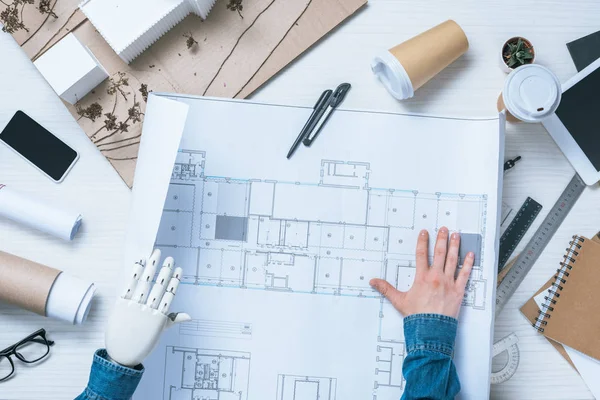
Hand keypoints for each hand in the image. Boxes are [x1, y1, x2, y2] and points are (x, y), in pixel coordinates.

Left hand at [105, 249, 190, 366]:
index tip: (179, 269)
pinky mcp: (121, 306)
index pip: (170, 295)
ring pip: (146, 284)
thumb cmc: (141, 345)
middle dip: (165, 271)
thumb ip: (172, 320)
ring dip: (151, 268)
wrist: (121, 357)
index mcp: (160, 318)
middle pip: (159, 287)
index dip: (174, 281)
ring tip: (156, 255)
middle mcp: (149, 311)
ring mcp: (134, 308)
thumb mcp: (159, 333)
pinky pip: (129, 287)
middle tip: (169, 258)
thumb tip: (189, 316)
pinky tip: (139, 264)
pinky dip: (134, 274)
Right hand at [370, 227, 474, 318]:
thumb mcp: (399, 301)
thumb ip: (386, 289)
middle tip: (444, 230)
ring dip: (455, 246)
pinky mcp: (458, 290)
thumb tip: (374, 282)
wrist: (431, 329)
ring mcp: (448, 283)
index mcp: (422, 278)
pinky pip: (465, 274)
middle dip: (442, 239)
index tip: (424, 233)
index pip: (421, 255)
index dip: (422, 242)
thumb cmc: (417, 316)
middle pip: (439, 253)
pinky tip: (471, 255)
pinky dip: (468, 264)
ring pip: (453, 260)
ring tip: (456, 236)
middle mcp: (436, 277)